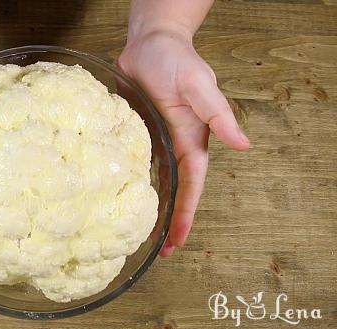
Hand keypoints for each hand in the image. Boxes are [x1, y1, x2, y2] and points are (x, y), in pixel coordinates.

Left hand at [119, 28, 248, 255]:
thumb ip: (218, 114)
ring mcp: (154, 142)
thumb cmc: (176, 61)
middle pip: (174, 192)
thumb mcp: (199, 86)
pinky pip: (134, 165)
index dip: (186, 214)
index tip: (177, 241)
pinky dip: (131, 184)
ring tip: (138, 235)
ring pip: (154, 183)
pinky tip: (119, 198)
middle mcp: (174, 146)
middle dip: (169, 221)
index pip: (191, 186)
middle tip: (158, 251)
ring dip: (150, 207)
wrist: (149, 43)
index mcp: (192, 141)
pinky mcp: (135, 134)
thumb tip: (243, 145)